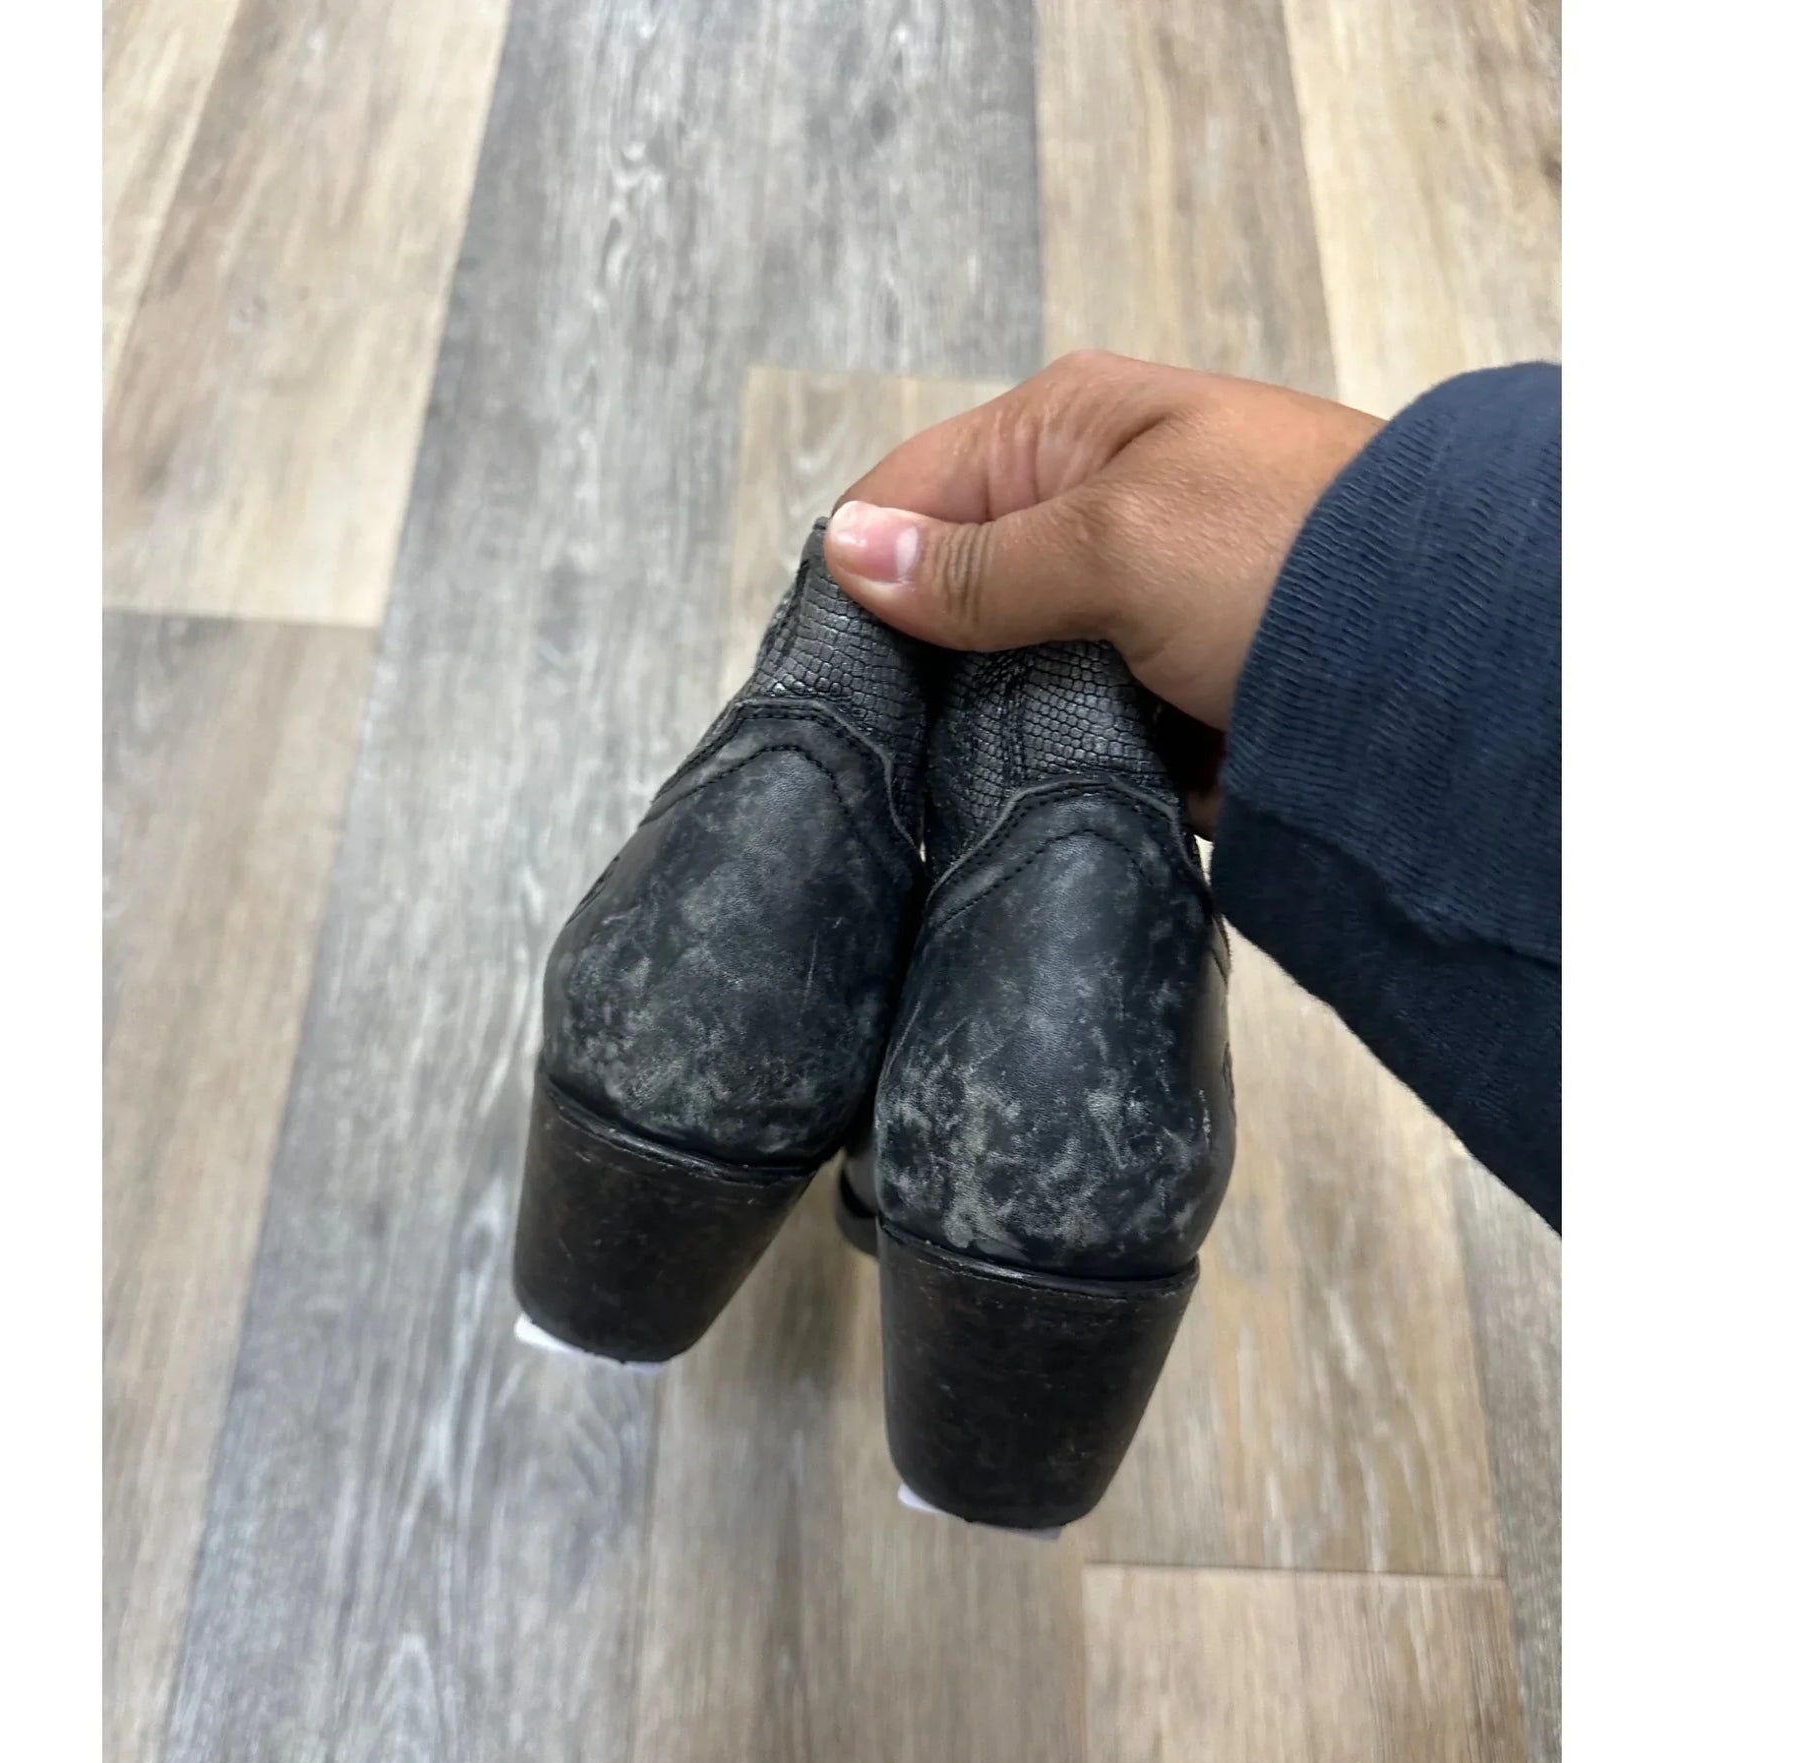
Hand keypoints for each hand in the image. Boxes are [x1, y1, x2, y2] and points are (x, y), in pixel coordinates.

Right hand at [822, 353, 1381, 819]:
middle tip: (874, 754)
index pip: (910, 492)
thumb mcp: (1114, 540)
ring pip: (1005, 677)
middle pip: (951, 594)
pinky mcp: (1161, 698)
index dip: (858, 574)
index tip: (820, 675)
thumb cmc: (1286, 563)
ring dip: (983, 729)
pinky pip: (1070, 733)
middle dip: (917, 668)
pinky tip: (1012, 812)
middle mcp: (1088, 512)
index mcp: (1066, 433)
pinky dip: (1049, 769)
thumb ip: (977, 563)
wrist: (1457, 666)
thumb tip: (844, 549)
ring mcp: (1127, 611)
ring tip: (937, 795)